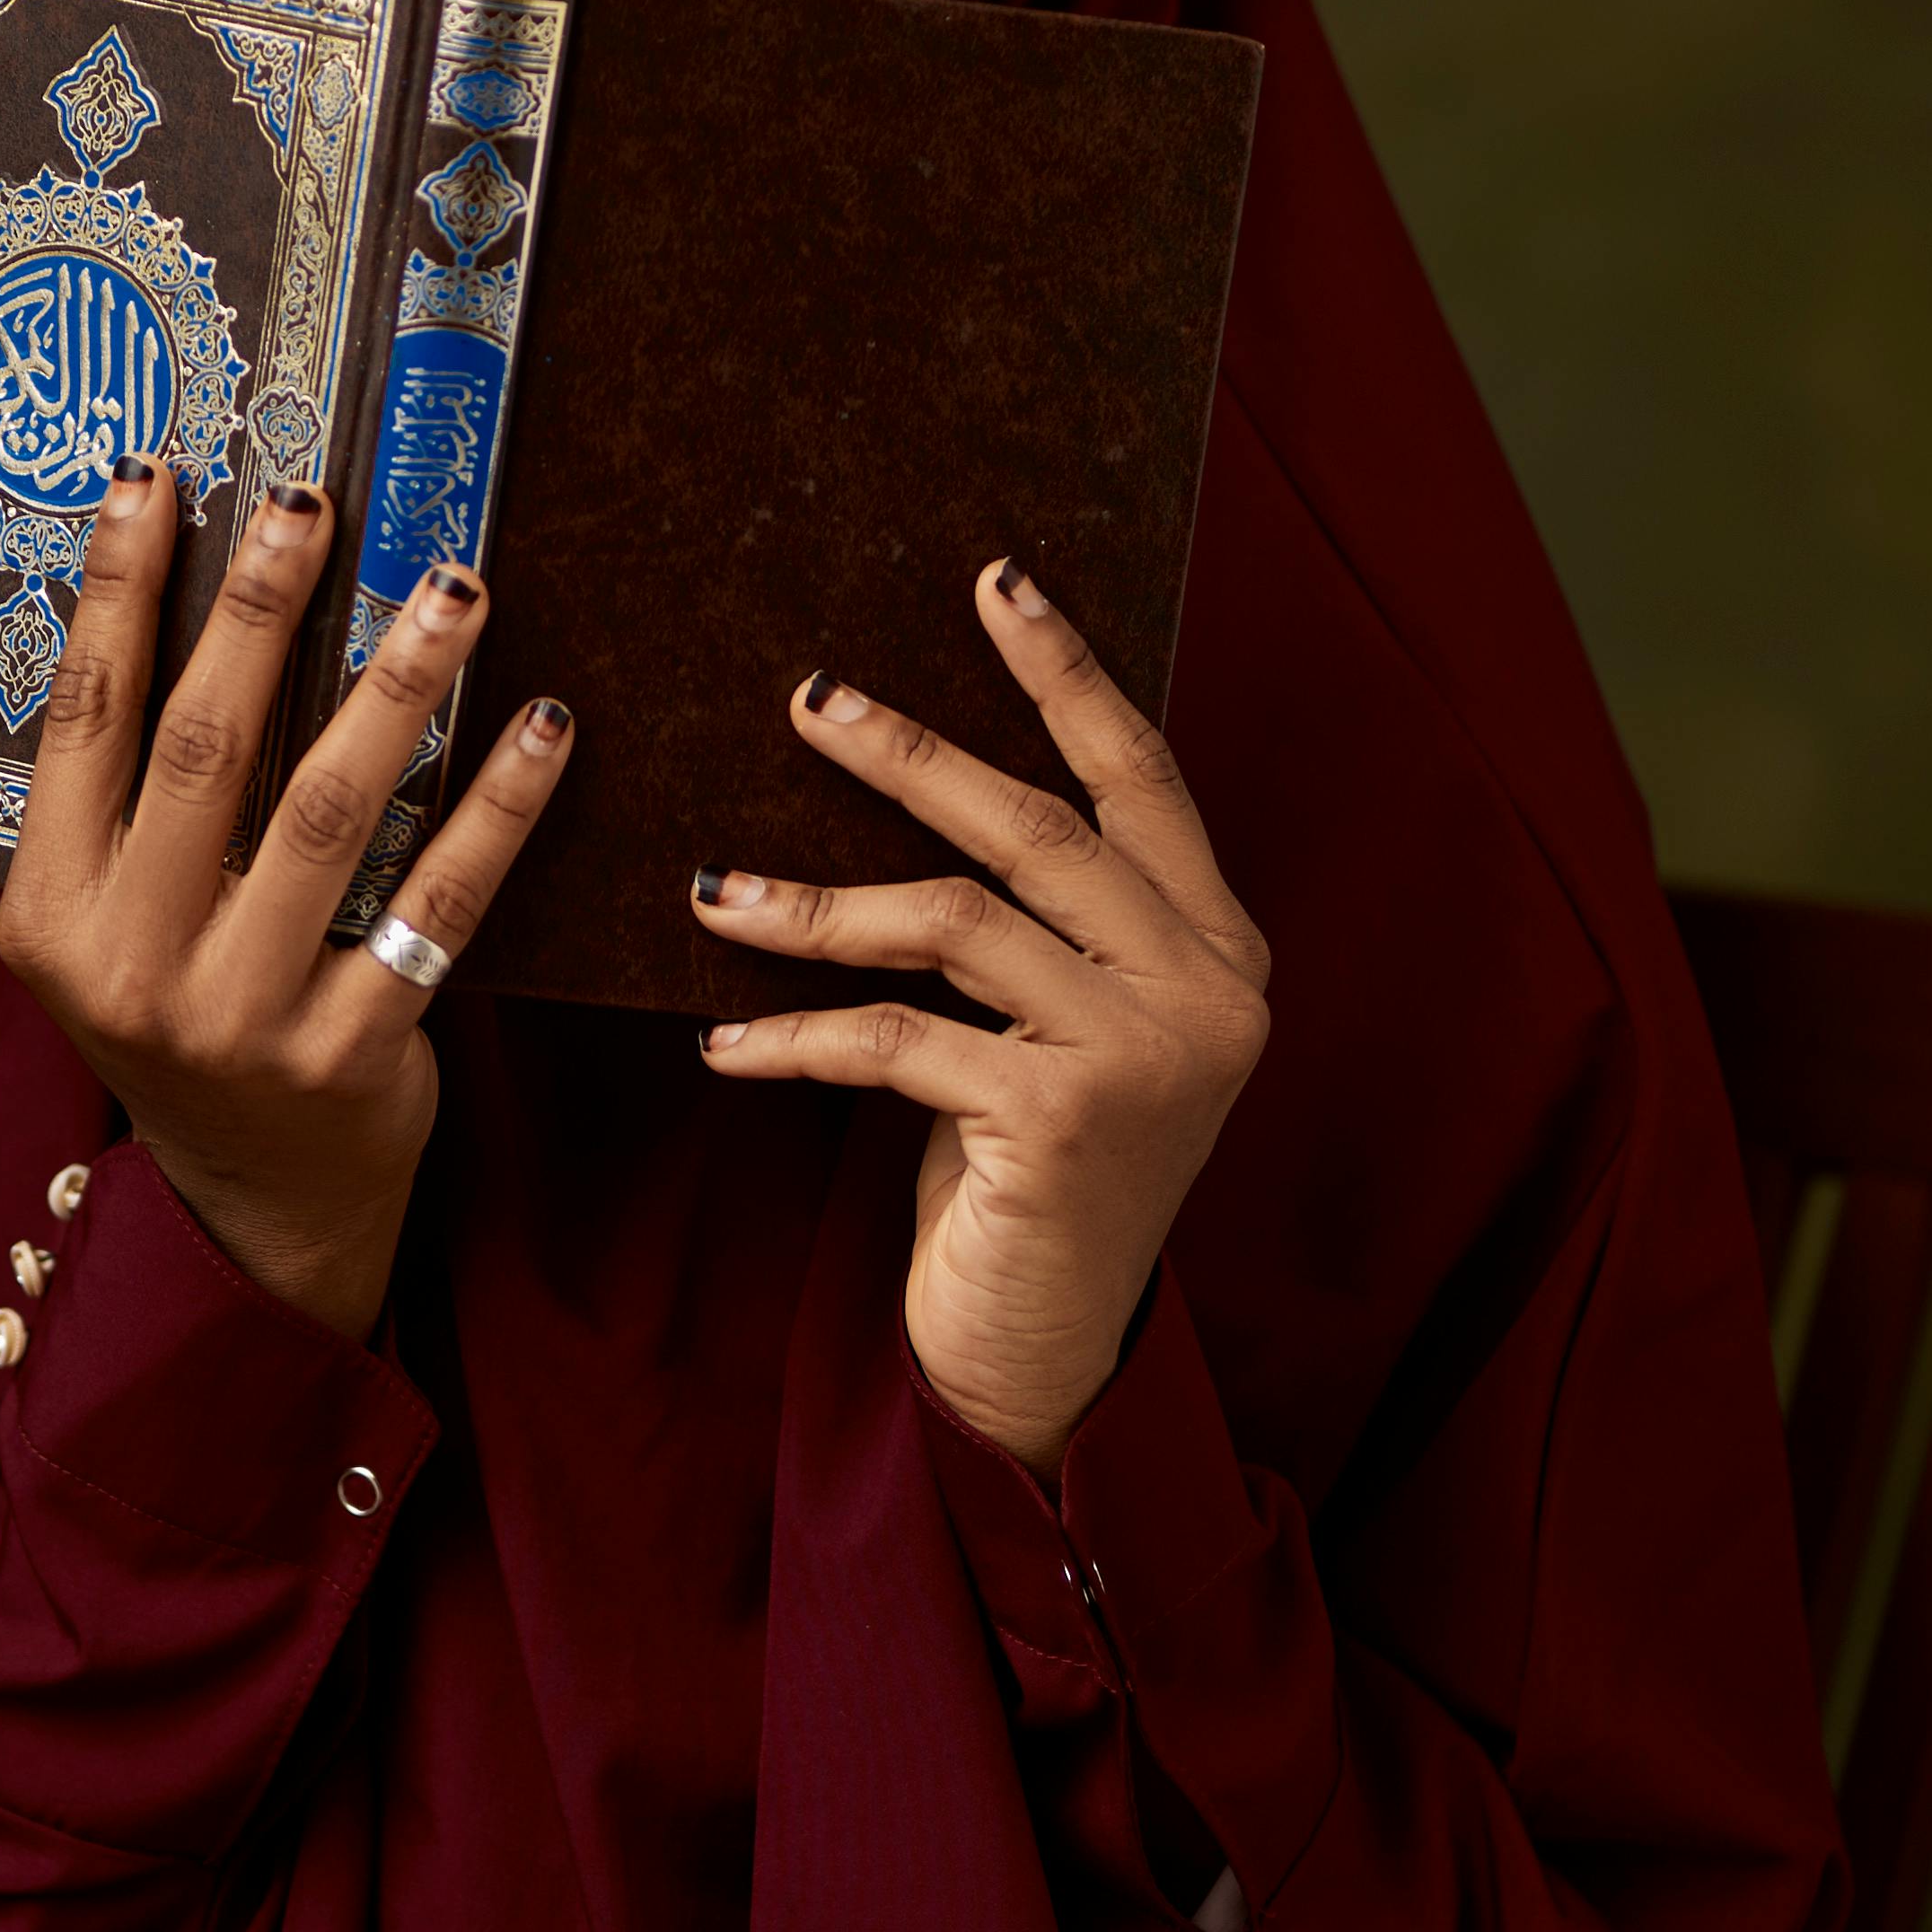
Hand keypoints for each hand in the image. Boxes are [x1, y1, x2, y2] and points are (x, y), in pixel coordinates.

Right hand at [0, 459, 574, 1340]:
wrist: (252, 1205)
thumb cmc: (185, 1014)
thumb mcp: (112, 923)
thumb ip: (131, 800)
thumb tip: (187, 594)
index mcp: (49, 914)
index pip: (84, 721)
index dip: (122, 594)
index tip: (158, 478)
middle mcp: (131, 965)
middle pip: (205, 748)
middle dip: (265, 610)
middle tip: (315, 502)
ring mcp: (240, 1016)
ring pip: (328, 812)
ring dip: (397, 684)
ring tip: (453, 587)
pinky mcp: (349, 1054)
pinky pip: (437, 902)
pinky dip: (496, 807)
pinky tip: (541, 725)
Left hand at [690, 568, 1270, 1470]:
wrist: (1041, 1355)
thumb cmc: (1025, 1183)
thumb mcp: (1050, 1033)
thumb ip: (1037, 927)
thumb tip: (905, 771)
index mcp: (1219, 947)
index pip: (1139, 777)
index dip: (1065, 673)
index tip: (993, 576)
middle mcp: (1208, 989)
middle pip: (1040, 827)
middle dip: (913, 754)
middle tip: (805, 699)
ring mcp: (1148, 1054)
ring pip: (959, 922)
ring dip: (818, 899)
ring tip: (712, 888)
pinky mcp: (1067, 1122)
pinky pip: (898, 1040)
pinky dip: (798, 1034)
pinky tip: (724, 1040)